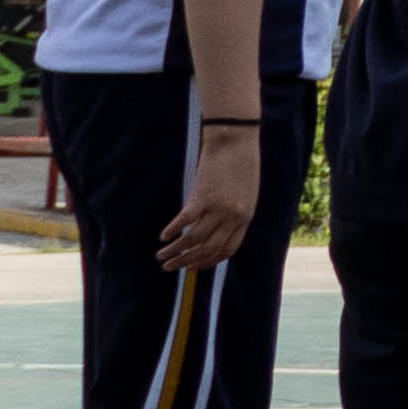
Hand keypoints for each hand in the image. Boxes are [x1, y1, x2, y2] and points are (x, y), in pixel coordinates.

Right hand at [157, 135, 260, 271]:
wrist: (236, 140)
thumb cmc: (241, 163)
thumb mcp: (245, 192)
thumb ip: (235, 211)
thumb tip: (218, 227)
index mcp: (245, 217)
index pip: (227, 249)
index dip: (210, 261)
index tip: (195, 266)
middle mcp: (232, 217)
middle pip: (208, 249)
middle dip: (188, 262)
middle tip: (171, 268)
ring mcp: (218, 208)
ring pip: (194, 239)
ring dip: (176, 251)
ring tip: (162, 257)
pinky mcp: (202, 196)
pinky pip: (185, 221)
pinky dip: (172, 231)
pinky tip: (163, 237)